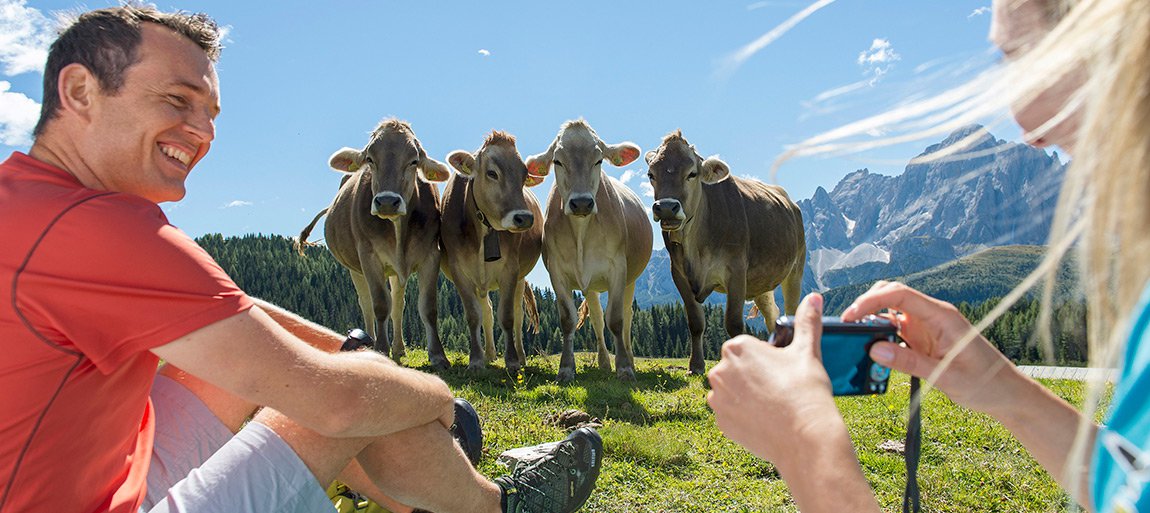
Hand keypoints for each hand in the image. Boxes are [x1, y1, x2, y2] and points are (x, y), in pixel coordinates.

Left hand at [707, 293, 844, 466]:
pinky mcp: (720, 422)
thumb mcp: (808, 351)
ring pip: (731, 391)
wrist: (805, 437)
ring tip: (772, 405)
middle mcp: (720, 370)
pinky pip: (729, 414)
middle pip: (737, 369)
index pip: (748, 348)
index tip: (781, 371)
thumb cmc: (806, 390)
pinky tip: (764, 420)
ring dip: (745, 395)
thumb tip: (814, 297)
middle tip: (779, 389)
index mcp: (738, 347)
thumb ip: (807, 321)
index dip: (766, 359)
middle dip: (753, 376)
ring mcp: (717, 398)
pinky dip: (743, 416)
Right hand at [842, 281, 1020, 414]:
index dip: (871, 300)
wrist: (1005, 393)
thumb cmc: (984, 382)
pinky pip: (895, 329)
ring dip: (871, 318)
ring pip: (891, 310)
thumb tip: (874, 350)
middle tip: (848, 325)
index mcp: (942, 316)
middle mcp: (933, 315)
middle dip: (867, 303)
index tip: (851, 315)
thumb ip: (909, 362)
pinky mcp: (923, 338)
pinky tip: (871, 348)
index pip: (900, 295)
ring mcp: (927, 326)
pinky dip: (879, 334)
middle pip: (891, 294)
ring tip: (854, 336)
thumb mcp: (945, 376)